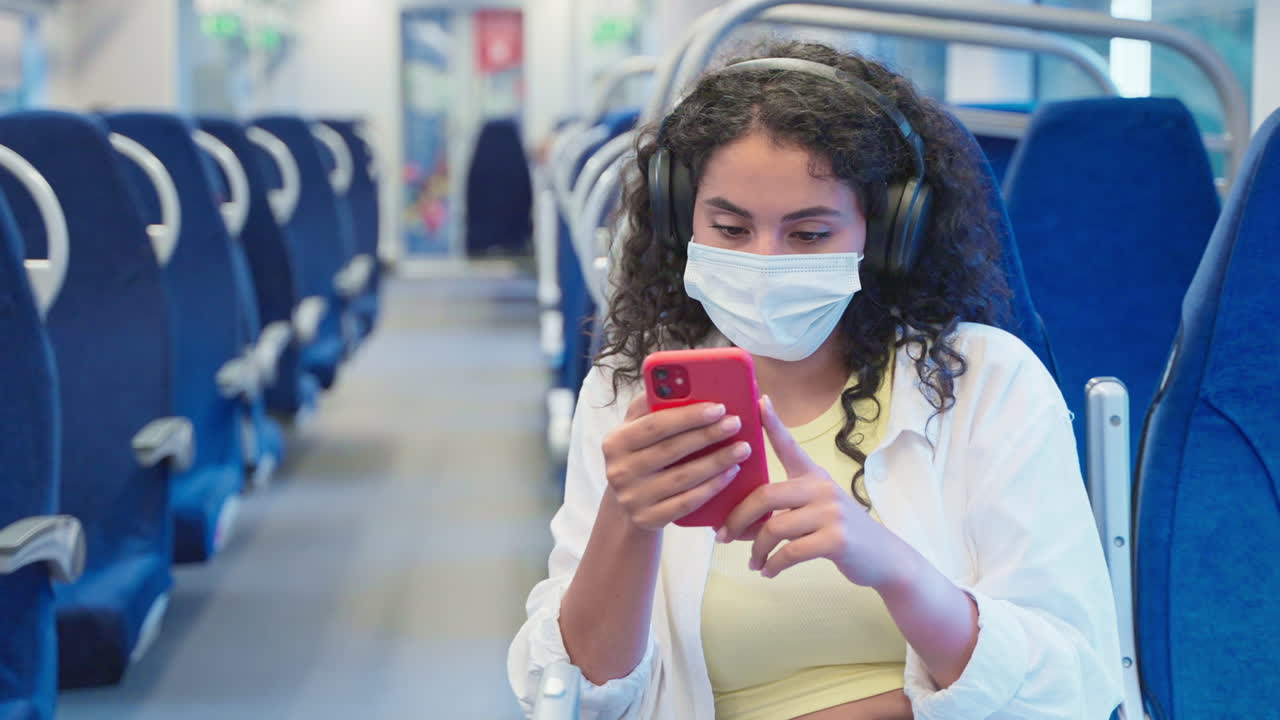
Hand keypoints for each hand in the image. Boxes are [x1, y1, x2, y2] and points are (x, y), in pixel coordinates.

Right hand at [602, 394, 752, 530]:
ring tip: (742, 448)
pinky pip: (686, 502)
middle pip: (671, 450)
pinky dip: (711, 487)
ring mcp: (632, 498)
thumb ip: (652, 404)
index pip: (655, 425)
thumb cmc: (642, 456)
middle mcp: (619, 471)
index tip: (719, 406)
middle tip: (736, 423)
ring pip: (682, 478)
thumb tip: (683, 380)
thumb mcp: (637, 430)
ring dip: (717, 461)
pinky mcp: (647, 520)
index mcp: (615, 441)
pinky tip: (731, 474)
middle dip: (708, 435)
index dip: (689, 415)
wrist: (628, 505)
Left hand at [718, 395, 913, 590]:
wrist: (884, 559)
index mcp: (814, 477)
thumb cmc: (841, 534)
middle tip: (723, 536)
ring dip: (756, 549)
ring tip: (753, 562)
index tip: (760, 400)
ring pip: (774, 527)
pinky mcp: (836, 540)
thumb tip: (739, 524)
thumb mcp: (817, 511)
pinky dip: (773, 564)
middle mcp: (822, 488)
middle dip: (738, 518)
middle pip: (765, 495)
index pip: (790, 445)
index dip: (773, 423)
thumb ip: (784, 510)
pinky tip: (767, 571)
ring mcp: (831, 513)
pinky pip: (790, 552)